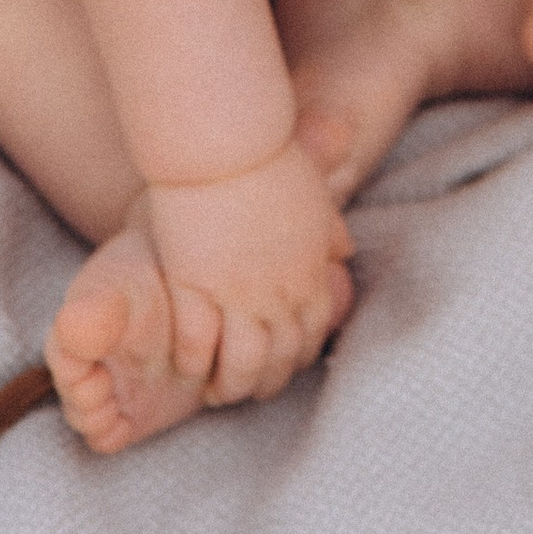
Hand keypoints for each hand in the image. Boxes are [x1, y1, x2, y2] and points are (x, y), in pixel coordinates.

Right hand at [142, 139, 354, 407]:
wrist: (229, 143)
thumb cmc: (265, 157)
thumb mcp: (310, 193)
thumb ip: (328, 225)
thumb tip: (347, 247)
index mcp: (309, 269)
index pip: (312, 331)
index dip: (296, 356)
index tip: (280, 365)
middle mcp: (282, 291)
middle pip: (281, 356)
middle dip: (264, 381)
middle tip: (243, 390)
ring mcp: (242, 293)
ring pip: (245, 363)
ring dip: (230, 384)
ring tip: (212, 390)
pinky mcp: (201, 286)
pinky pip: (201, 344)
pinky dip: (194, 362)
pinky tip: (185, 367)